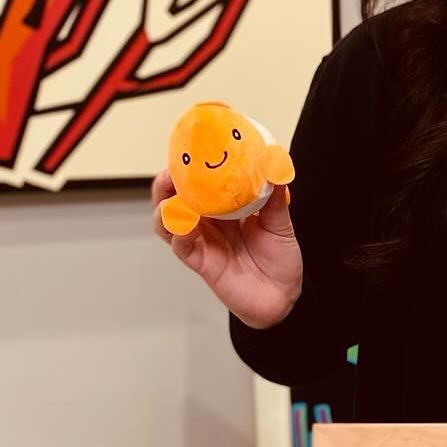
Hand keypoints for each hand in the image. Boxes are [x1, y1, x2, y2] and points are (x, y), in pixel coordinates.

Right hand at [151, 171, 302, 329]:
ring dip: (164, 206)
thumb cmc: (279, 260)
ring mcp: (203, 241)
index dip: (189, 167)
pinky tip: (184, 223)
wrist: (282, 297)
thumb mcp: (281, 224)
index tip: (189, 150)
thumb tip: (276, 167)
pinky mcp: (201, 262)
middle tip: (171, 171)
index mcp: (225, 207)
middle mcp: (209, 222)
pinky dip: (179, 232)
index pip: (199, 182)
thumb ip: (275, 199)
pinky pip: (182, 246)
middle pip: (174, 197)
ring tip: (170, 195)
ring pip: (169, 220)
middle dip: (167, 182)